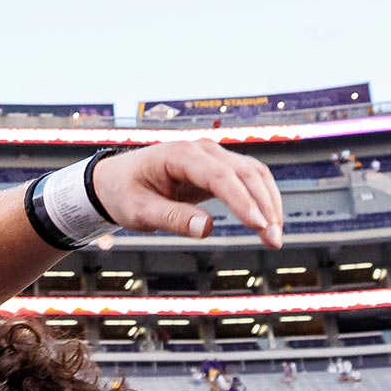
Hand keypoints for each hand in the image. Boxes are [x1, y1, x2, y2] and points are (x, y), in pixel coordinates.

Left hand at [90, 139, 285, 247]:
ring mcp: (213, 157)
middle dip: (264, 206)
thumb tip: (205, 229)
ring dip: (269, 203)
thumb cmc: (124, 192)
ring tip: (274, 237)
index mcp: (179, 155)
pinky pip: (249, 179)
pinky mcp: (218, 168)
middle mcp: (202, 150)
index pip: (219, 176)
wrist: (116, 180)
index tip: (258, 225)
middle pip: (245, 172)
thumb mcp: (140, 211)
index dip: (242, 200)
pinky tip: (268, 223)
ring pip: (254, 174)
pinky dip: (262, 199)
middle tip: (273, 240)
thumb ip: (172, 218)